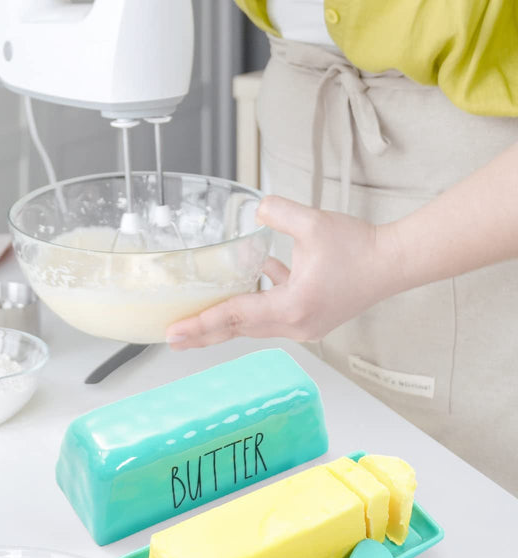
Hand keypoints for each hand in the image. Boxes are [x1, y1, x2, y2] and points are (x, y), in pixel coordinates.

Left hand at [166, 196, 403, 348]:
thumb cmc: (360, 247)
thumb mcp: (313, 222)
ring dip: (227, 321)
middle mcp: (295, 324)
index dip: (200, 324)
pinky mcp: (310, 320)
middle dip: (204, 333)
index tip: (174, 333)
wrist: (394, 263)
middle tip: (172, 338)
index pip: (233, 316)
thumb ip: (278, 213)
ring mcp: (304, 327)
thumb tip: (257, 210)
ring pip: (254, 325)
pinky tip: (253, 280)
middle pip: (238, 329)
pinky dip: (256, 303)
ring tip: (197, 321)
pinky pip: (272, 315)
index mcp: (292, 306)